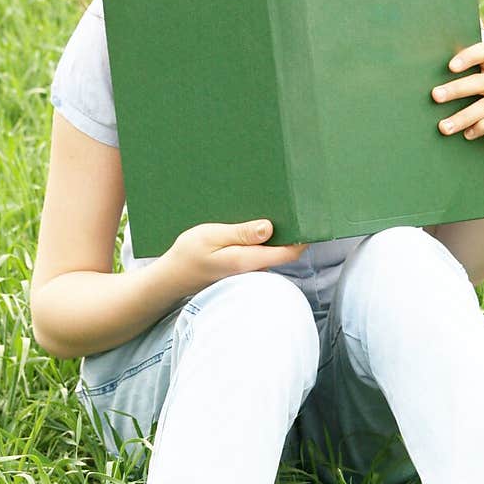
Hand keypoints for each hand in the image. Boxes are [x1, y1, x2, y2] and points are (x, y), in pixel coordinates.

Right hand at [163, 219, 307, 292]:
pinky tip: (255, 226)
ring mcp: (250, 272)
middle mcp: (254, 269)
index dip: (303, 235)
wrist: (173, 278)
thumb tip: (270, 227)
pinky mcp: (244, 270)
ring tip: (273, 210)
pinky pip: (262, 254)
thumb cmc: (188, 255)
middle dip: (290, 230)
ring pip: (273, 251)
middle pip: (284, 251)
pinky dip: (263, 240)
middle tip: (291, 205)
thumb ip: (241, 233)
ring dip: (275, 234)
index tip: (309, 216)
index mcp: (248, 260)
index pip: (289, 252)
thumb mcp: (211, 236)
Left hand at [432, 42, 483, 167]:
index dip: (469, 56)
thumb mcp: (463, 104)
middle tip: (435, 97)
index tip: (449, 67)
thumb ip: (454, 92)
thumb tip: (425, 86)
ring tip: (443, 128)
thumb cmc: (471, 123)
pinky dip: (481, 128)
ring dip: (462, 117)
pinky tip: (467, 135)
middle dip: (456, 89)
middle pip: (482, 81)